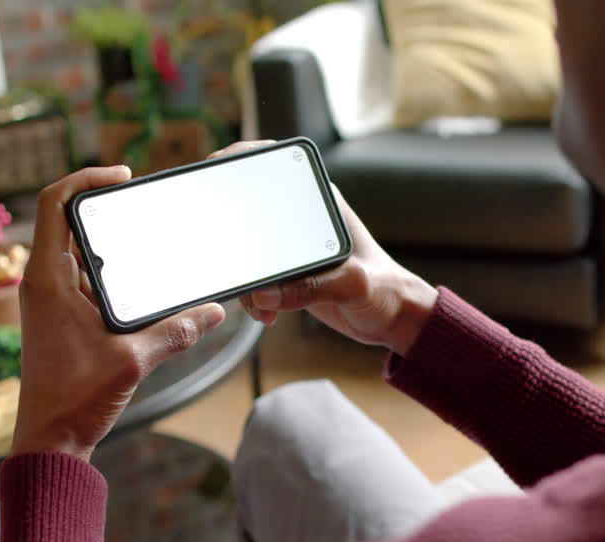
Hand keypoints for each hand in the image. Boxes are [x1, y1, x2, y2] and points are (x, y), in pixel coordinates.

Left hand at [10, 166, 226, 459]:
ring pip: (78, 251)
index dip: (85, 179)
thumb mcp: (133, 361)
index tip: (121, 177)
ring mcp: (50, 301)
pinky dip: (111, 271)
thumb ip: (176, 331)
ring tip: (149, 239)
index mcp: (47, 279)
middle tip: (143, 205)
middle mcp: (42, 283)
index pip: (53, 202)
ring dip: (109, 242)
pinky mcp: (60, 319)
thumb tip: (215, 311)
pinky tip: (143, 283)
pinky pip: (84, 279)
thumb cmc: (74, 399)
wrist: (49, 442)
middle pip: (67, 221)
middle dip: (105, 208)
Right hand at [214, 141, 437, 354]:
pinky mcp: (287, 273)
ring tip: (260, 306)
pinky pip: (255, 277)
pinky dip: (253, 297)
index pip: (274, 163)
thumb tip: (263, 293)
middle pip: (248, 206)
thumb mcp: (353, 285)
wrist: (393, 320)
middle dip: (229, 229)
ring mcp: (292, 246)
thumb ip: (312, 288)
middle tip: (215, 247)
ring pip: (247, 249)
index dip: (239, 158)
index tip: (211, 168)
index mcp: (320, 202)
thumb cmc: (385, 291)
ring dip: (244, 279)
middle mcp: (302, 217)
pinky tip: (267, 315)